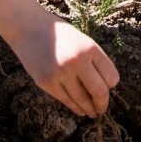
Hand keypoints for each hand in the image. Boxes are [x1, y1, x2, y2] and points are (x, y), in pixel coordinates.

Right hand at [0, 0, 119, 117]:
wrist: (29, 28)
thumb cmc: (60, 34)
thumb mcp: (83, 41)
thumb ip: (93, 61)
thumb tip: (105, 86)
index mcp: (90, 49)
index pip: (111, 77)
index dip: (111, 85)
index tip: (109, 88)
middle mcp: (77, 61)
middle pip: (99, 92)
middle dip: (102, 104)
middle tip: (102, 110)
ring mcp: (61, 73)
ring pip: (82, 100)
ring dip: (89, 109)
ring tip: (92, 113)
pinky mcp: (46, 82)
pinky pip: (66, 100)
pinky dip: (74, 107)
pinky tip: (79, 110)